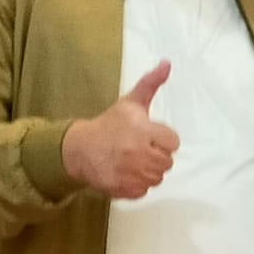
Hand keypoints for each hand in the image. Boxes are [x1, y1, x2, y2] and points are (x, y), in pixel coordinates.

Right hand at [62, 61, 180, 199]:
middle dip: (156, 154)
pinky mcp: (125, 189)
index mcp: (143, 131)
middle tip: (140, 148)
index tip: (149, 135)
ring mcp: (132, 174)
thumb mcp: (131, 102)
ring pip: (157, 177)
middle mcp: (139, 153)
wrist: (80, 149)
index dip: (162, 138)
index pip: (173, 142)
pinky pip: (144, 190)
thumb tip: (167, 63)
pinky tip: (126, 172)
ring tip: (133, 160)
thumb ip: (151, 83)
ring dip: (149, 170)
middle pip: (167, 161)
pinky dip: (138, 183)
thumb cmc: (109, 124)